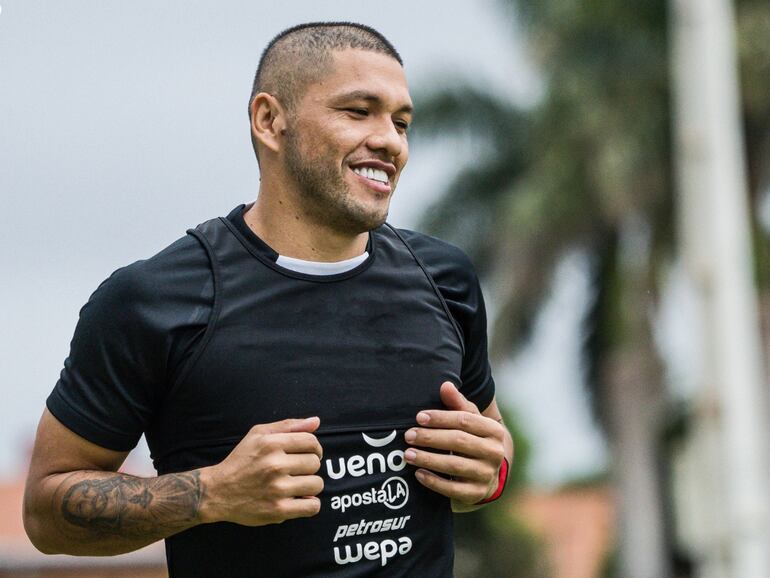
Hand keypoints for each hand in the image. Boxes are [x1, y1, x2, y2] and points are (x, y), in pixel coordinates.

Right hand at [199, 417, 323, 525]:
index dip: (315, 448)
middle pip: (315, 463)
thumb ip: (289, 425)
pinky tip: (300, 500)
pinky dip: (310, 504)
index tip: (308, 454)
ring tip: (297, 485)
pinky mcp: (278, 510)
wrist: (217, 491)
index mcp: (271, 444)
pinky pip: (312, 506)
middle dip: (309, 466)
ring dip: (311, 485)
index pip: (311, 442)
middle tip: (296, 471)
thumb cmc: (241, 460)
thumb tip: (316, 421)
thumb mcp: (258, 434)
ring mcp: (277, 489)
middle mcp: (274, 465)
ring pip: (317, 484)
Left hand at [404, 382, 505, 506]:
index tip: (419, 417)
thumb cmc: (474, 439)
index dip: (441, 418)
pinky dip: (434, 481)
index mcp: (494, 430)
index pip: (465, 420)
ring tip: (408, 454)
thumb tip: (445, 385)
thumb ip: (458, 403)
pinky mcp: (477, 493)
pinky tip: (418, 474)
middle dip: (431, 437)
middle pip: (459, 441)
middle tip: (409, 435)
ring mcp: (487, 475)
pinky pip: (453, 489)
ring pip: (454, 465)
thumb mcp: (470, 420)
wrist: (489, 473)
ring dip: (428, 459)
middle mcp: (494, 453)